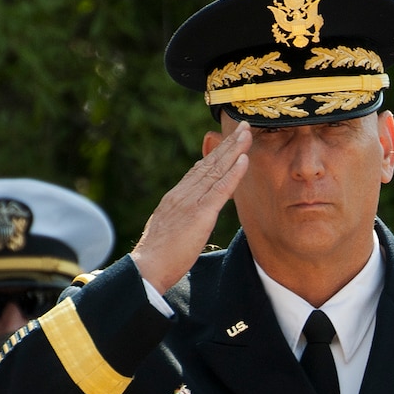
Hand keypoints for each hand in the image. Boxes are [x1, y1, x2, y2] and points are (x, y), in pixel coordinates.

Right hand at [132, 123, 251, 293]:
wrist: (147, 267)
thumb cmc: (158, 256)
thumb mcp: (169, 229)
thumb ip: (180, 217)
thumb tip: (188, 217)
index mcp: (176, 197)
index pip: (199, 170)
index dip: (215, 154)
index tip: (227, 141)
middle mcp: (183, 194)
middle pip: (209, 163)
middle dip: (227, 144)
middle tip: (243, 127)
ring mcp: (191, 202)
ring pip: (216, 170)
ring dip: (234, 151)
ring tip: (247, 134)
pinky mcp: (200, 214)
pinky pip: (220, 189)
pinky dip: (233, 173)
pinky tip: (244, 160)